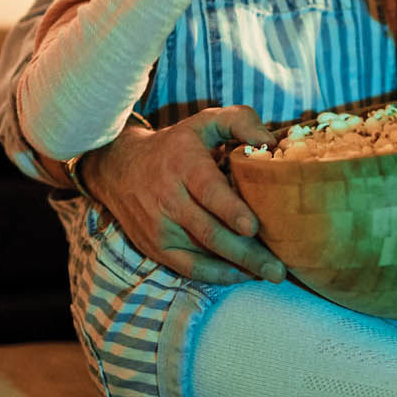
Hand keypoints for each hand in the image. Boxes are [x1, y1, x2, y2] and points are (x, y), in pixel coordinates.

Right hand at [72, 108, 285, 284]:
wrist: (119, 167)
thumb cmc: (176, 145)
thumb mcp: (204, 122)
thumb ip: (240, 122)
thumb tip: (271, 144)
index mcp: (183, 165)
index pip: (207, 190)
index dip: (230, 210)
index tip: (253, 227)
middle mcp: (167, 199)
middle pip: (209, 232)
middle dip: (246, 253)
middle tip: (278, 268)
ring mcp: (159, 228)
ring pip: (201, 255)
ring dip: (237, 267)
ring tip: (269, 273)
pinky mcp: (155, 248)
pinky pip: (189, 268)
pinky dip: (217, 274)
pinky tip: (243, 273)